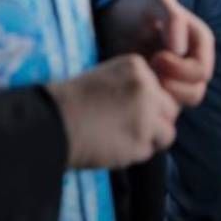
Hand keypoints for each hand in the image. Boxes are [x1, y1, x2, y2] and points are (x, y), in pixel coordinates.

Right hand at [45, 54, 178, 168]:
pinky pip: (149, 151)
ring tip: (123, 139)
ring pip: (167, 132)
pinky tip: (114, 148)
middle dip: (154, 121)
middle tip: (129, 128)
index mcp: (137, 67)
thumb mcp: (106, 78)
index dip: (146, 103)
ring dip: (149, 139)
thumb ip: (134, 87)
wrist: (49, 123)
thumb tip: (160, 106)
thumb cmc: (72, 103)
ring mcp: (146, 116)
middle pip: (170, 109)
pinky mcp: (140, 142)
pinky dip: (135, 154)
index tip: (123, 109)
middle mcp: (146, 88)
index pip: (160, 88)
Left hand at [98, 0, 213, 106]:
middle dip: (170, 86)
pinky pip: (164, 108)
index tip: (155, 58)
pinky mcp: (162, 90)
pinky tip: (136, 88)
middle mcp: (194, 62)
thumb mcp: (154, 1)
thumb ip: (172, 17)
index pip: (202, 70)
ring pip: (181, 103)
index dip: (180, 69)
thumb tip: (181, 50)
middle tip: (146, 71)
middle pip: (196, 91)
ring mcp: (179, 78)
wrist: (112, 20)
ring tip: (141, 80)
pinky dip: (150, 103)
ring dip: (161, 97)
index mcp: (200, 41)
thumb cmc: (135, 8)